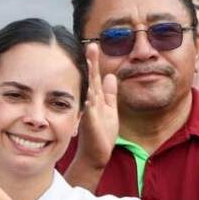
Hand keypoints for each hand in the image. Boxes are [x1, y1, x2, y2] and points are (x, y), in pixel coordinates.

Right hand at [76, 42, 118, 168]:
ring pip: (89, 91)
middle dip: (90, 63)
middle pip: (91, 79)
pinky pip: (89, 111)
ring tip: (88, 62)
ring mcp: (89, 112)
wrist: (96, 154)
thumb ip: (110, 94)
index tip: (93, 45)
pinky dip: (89, 102)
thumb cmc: (101, 134)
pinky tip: (90, 95)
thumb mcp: (110, 110)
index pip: (94, 76)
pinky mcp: (90, 124)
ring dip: (88, 78)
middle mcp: (90, 102)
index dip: (94, 62)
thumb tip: (110, 76)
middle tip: (90, 46)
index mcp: (96, 98)